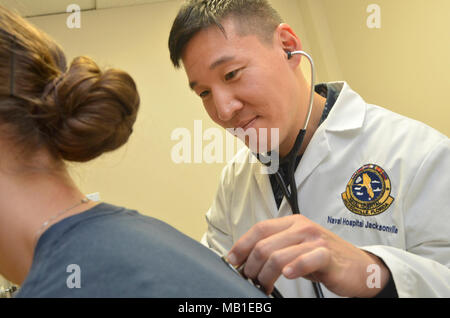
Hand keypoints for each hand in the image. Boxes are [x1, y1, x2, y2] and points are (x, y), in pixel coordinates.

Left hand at [226, 214, 389, 296]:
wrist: (359, 267)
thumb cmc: (325, 259)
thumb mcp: (298, 249)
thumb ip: (277, 249)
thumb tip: (246, 260)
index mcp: (292, 223)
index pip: (259, 229)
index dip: (241, 245)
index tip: (231, 261)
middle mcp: (301, 227)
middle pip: (264, 244)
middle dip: (251, 265)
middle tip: (250, 280)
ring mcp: (314, 240)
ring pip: (278, 255)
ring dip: (265, 275)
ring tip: (265, 286)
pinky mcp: (327, 254)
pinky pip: (305, 260)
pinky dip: (293, 268)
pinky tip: (287, 276)